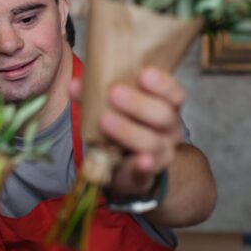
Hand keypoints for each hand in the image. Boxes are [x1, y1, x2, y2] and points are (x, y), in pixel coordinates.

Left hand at [70, 67, 184, 196]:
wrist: (133, 169)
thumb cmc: (128, 128)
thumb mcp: (117, 110)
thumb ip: (97, 96)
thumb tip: (75, 85)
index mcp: (167, 108)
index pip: (175, 94)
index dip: (162, 84)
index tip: (144, 73)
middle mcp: (170, 131)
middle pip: (164, 116)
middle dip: (138, 104)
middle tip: (114, 93)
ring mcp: (161, 154)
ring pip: (152, 143)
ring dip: (129, 130)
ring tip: (105, 120)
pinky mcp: (146, 176)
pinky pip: (147, 173)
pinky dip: (143, 167)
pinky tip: (140, 161)